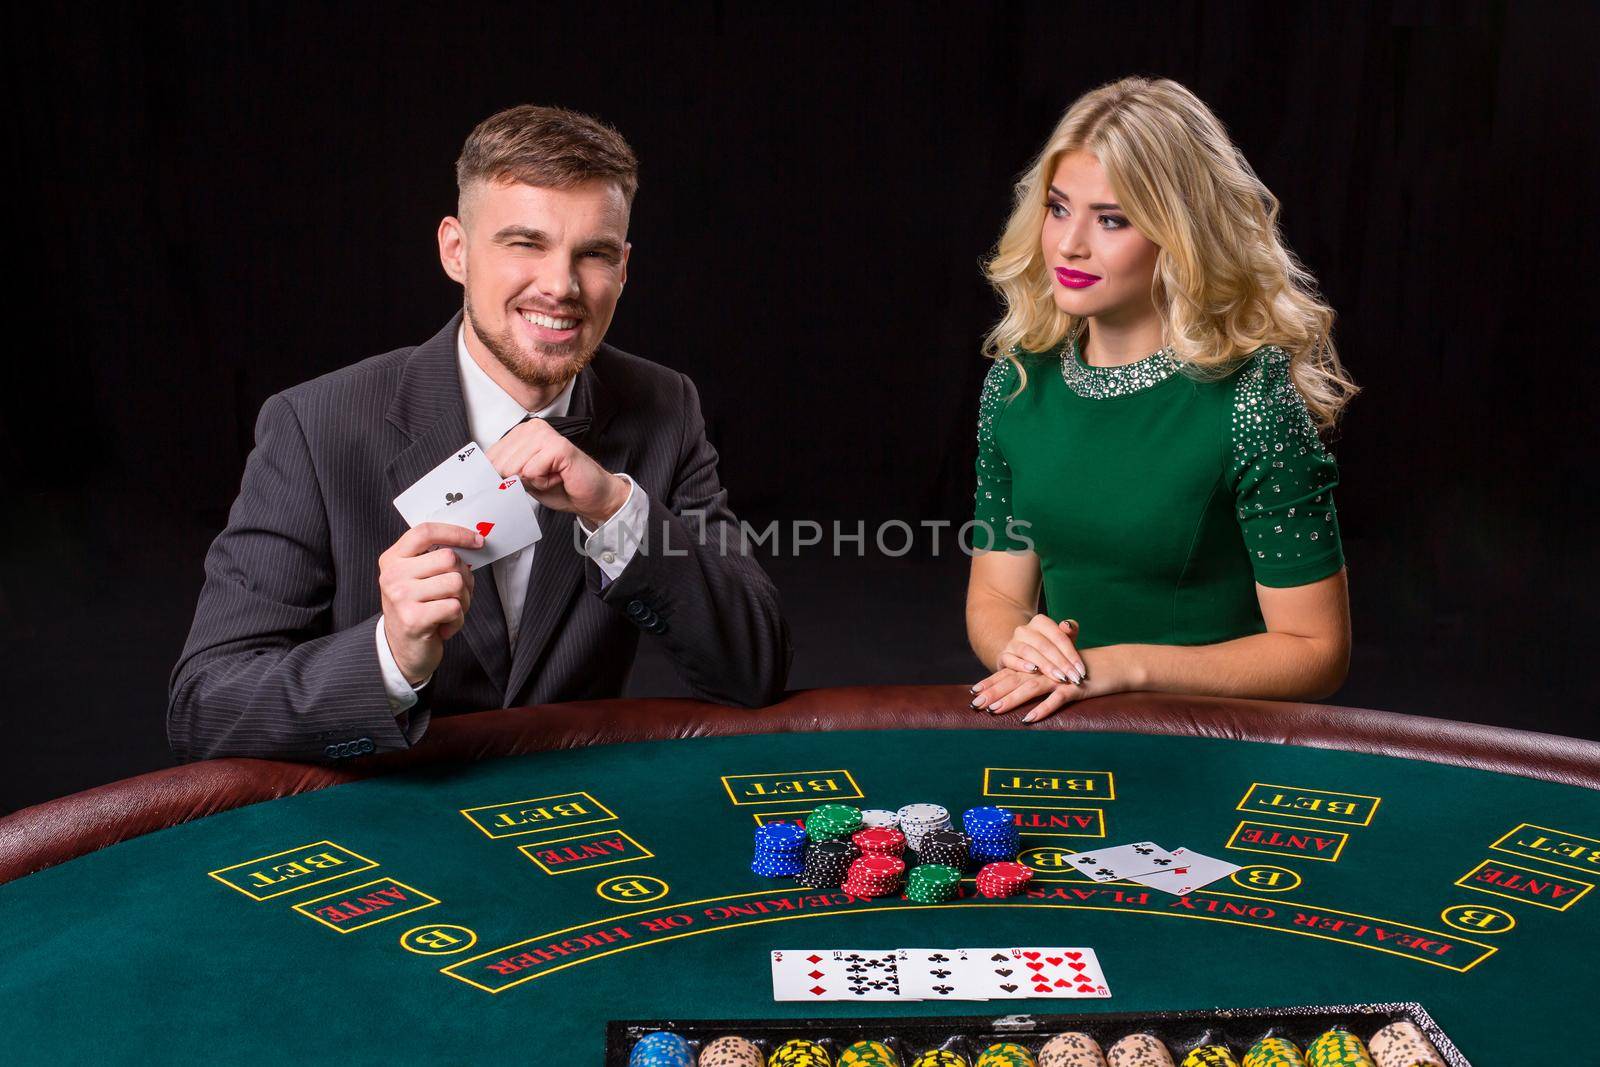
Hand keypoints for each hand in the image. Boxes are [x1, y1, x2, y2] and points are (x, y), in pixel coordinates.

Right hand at [378, 522, 478, 684]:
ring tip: (449, 611)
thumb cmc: (418, 610)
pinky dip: (458, 620)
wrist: (402, 651)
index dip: (455, 533)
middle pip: (449, 558)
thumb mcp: (418, 579)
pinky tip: (444, 626)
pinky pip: (455, 607)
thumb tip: (472, 542)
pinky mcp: (413, 619)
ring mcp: (400, 597)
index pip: (425, 532)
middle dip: (464, 576)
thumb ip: (435, 560)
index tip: (477, 541)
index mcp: (393, 559)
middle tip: (458, 593)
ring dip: (463, 600)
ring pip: (455, 583)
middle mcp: (393, 575)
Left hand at [486, 418, 629, 527]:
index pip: (490, 457)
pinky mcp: (558, 446)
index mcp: (521, 433)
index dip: (502, 477)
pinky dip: (544, 483)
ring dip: (533, 482)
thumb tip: (481, 475)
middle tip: (542, 478)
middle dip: (519, 480)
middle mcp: (532, 428)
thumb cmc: (560, 487)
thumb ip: (504, 472)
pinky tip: (558, 477)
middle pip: (500, 464)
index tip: (522, 480)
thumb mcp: (523, 479)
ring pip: (514, 468)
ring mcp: (546, 434)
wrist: (592, 496)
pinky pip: (532, 472)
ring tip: (551, 477)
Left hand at [969, 646, 1128, 722]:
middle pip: (1015, 680)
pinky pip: (1057, 699)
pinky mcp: (1076, 689)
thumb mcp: (1060, 675)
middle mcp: (1047, 670)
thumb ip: (1041, 680)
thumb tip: (1021, 694)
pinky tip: (1028, 719)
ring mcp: (1061, 679)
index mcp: (1041, 667)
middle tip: (975, 704)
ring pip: (1031, 688)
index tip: (973, 692)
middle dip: (994, 692)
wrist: (1116, 664)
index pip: (1011, 673)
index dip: (992, 682)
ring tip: (994, 710)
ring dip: (1011, 700)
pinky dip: (1042, 709)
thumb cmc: (1086, 672)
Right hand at [996, 614, 1085, 684]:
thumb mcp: (1062, 642)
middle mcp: (1024, 630)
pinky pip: (1011, 659)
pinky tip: (1034, 671)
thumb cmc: (1050, 651)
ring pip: (1028, 652)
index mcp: (1040, 622)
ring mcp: (1012, 642)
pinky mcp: (1003, 656)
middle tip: (1074, 678)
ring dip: (1046, 666)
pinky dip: (1021, 665)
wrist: (1022, 656)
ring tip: (1060, 678)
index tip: (1082, 671)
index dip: (1072, 654)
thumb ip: (1069, 633)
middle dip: (1062, 663)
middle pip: (1045, 645)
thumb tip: (1067, 625)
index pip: (1059, 636)